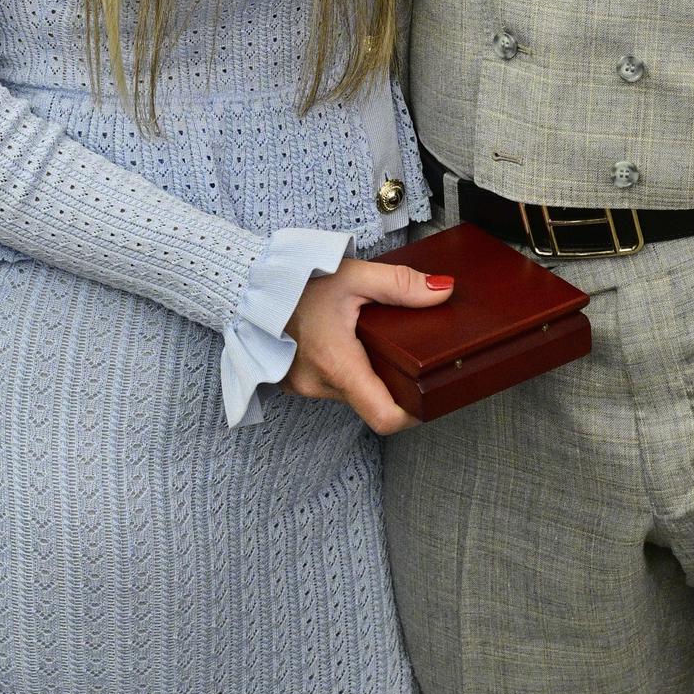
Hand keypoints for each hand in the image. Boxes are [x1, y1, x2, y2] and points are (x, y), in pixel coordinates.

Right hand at [285, 257, 456, 434]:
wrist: (250, 282)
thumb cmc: (296, 279)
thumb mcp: (355, 275)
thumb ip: (401, 284)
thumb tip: (443, 292)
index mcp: (337, 364)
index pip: (383, 417)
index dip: (413, 415)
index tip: (429, 398)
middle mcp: (319, 384)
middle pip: (371, 403)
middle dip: (393, 386)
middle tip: (411, 359)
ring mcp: (304, 386)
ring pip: (351, 394)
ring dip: (367, 375)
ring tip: (378, 344)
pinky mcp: (295, 381)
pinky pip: (331, 386)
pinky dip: (347, 370)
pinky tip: (351, 344)